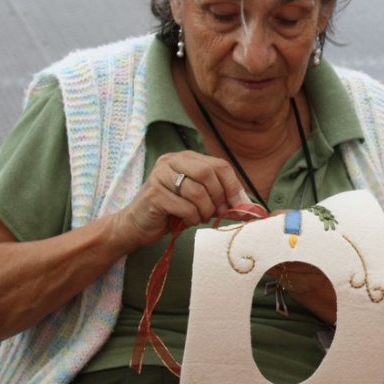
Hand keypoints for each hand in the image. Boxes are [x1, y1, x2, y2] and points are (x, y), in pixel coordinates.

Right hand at [111, 151, 249, 249]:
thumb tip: (248, 205)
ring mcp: (160, 176)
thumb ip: (219, 196)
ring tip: (198, 217)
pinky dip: (191, 218)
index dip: (233, 186)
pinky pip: (185, 207)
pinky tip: (185, 221)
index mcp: (185, 158)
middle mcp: (171, 161)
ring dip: (204, 211)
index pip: (219, 165)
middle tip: (216, 213)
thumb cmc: (171, 211)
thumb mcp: (198, 199)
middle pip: (209, 173)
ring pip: (198, 191)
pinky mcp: (154, 194)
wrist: (136, 225)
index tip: (240, 205)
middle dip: (219, 198)